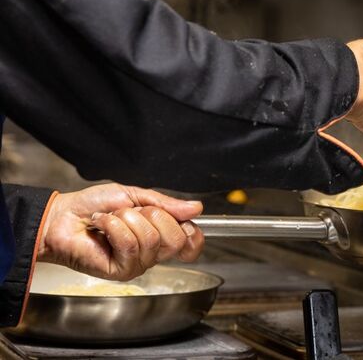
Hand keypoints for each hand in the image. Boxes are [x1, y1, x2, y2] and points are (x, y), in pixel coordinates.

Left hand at [38, 183, 203, 280]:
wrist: (63, 216)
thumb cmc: (94, 205)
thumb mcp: (135, 195)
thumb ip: (166, 203)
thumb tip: (196, 208)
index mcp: (160, 235)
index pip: (191, 243)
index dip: (192, 232)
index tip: (184, 220)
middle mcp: (152, 253)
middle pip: (177, 239)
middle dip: (154, 215)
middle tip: (132, 212)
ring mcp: (137, 264)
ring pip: (152, 239)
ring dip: (128, 219)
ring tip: (111, 219)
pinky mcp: (121, 271)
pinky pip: (130, 245)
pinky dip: (115, 227)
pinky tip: (103, 227)